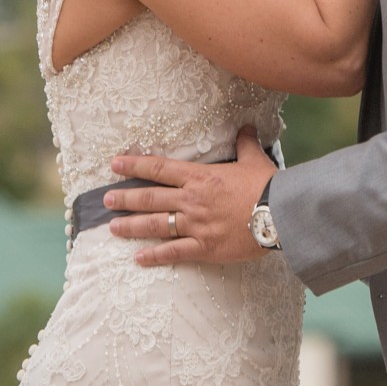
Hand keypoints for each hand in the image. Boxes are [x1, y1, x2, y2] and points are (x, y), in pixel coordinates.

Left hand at [105, 125, 274, 265]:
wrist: (280, 214)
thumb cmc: (268, 186)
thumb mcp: (254, 160)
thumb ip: (245, 143)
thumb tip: (247, 127)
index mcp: (200, 177)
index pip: (159, 169)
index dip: (135, 166)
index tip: (115, 165)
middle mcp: (192, 200)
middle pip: (150, 198)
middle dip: (125, 198)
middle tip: (106, 200)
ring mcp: (196, 225)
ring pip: (156, 225)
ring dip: (132, 226)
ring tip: (113, 227)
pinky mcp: (204, 247)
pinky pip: (174, 252)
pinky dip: (155, 256)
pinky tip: (139, 258)